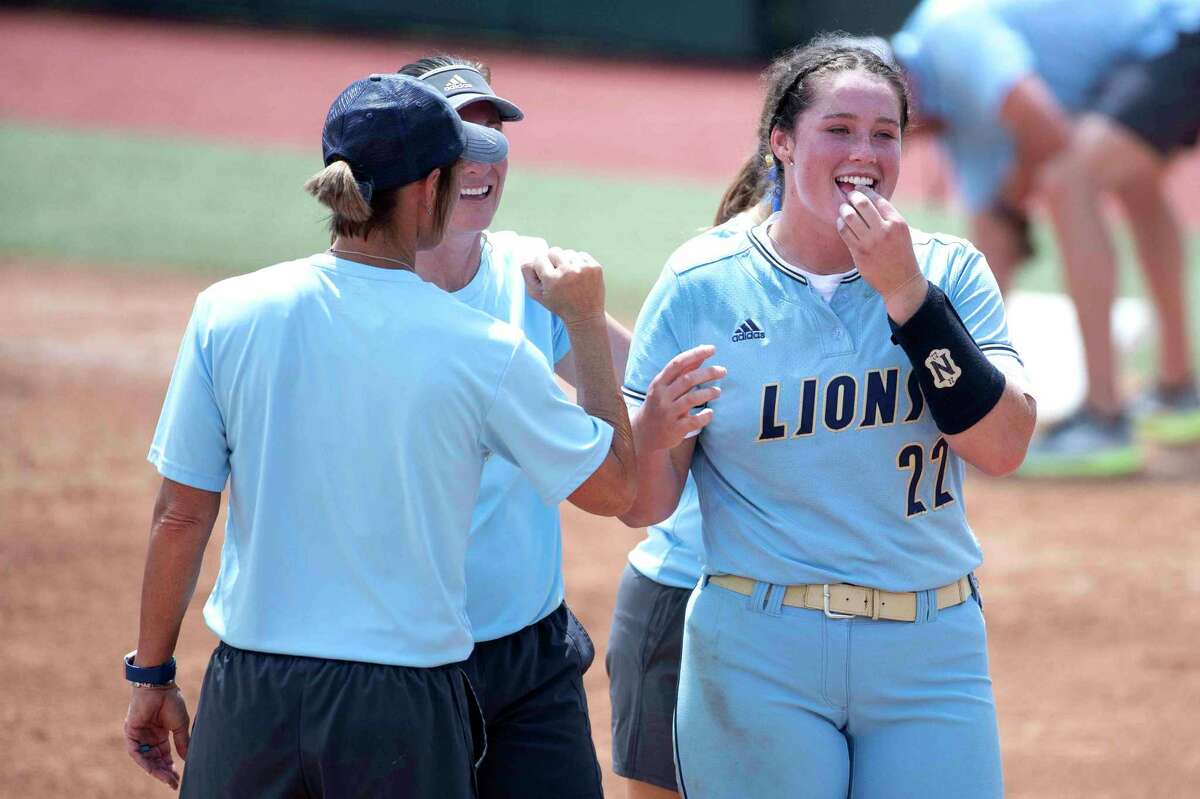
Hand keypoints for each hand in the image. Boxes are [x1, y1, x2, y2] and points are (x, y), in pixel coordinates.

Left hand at [124, 685, 190, 789]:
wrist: (159, 687)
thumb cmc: (171, 701)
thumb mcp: (180, 725)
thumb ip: (182, 742)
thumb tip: (187, 758)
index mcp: (161, 735)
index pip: (165, 756)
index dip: (171, 768)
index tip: (178, 780)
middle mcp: (149, 738)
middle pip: (156, 760)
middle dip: (164, 772)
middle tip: (173, 782)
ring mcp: (140, 736)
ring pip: (146, 759)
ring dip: (156, 770)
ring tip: (167, 779)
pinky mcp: (131, 734)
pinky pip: (136, 752)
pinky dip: (144, 762)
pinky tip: (154, 770)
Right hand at [521, 247, 605, 324]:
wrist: (586, 315)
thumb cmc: (559, 305)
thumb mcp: (537, 295)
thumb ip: (528, 275)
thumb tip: (527, 257)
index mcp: (552, 280)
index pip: (539, 258)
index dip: (541, 266)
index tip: (546, 275)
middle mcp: (568, 272)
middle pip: (554, 251)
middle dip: (553, 261)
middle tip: (558, 275)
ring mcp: (583, 268)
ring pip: (568, 252)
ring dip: (566, 262)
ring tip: (569, 277)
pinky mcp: (595, 267)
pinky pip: (581, 254)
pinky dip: (578, 263)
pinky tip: (579, 276)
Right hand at [635, 345, 724, 450]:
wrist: (644, 434)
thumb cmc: (659, 405)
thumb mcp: (666, 387)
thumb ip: (684, 371)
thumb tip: (702, 351)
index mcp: (659, 383)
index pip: (678, 363)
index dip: (696, 354)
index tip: (712, 349)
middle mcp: (662, 396)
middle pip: (688, 379)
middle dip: (708, 373)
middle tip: (723, 371)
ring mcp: (668, 413)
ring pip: (692, 398)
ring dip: (709, 392)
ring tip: (718, 391)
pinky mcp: (675, 429)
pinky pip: (694, 421)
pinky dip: (705, 416)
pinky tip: (710, 412)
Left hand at [835, 187, 927, 322]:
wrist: (901, 281)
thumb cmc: (901, 254)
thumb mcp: (901, 231)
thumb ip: (887, 216)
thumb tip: (867, 198)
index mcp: (897, 222)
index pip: (877, 199)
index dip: (865, 190)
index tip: (858, 188)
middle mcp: (884, 230)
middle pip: (862, 204)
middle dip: (852, 196)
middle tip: (849, 195)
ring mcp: (870, 242)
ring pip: (849, 217)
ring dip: (844, 209)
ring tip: (844, 208)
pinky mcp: (858, 253)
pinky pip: (844, 232)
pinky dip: (840, 224)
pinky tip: (841, 223)